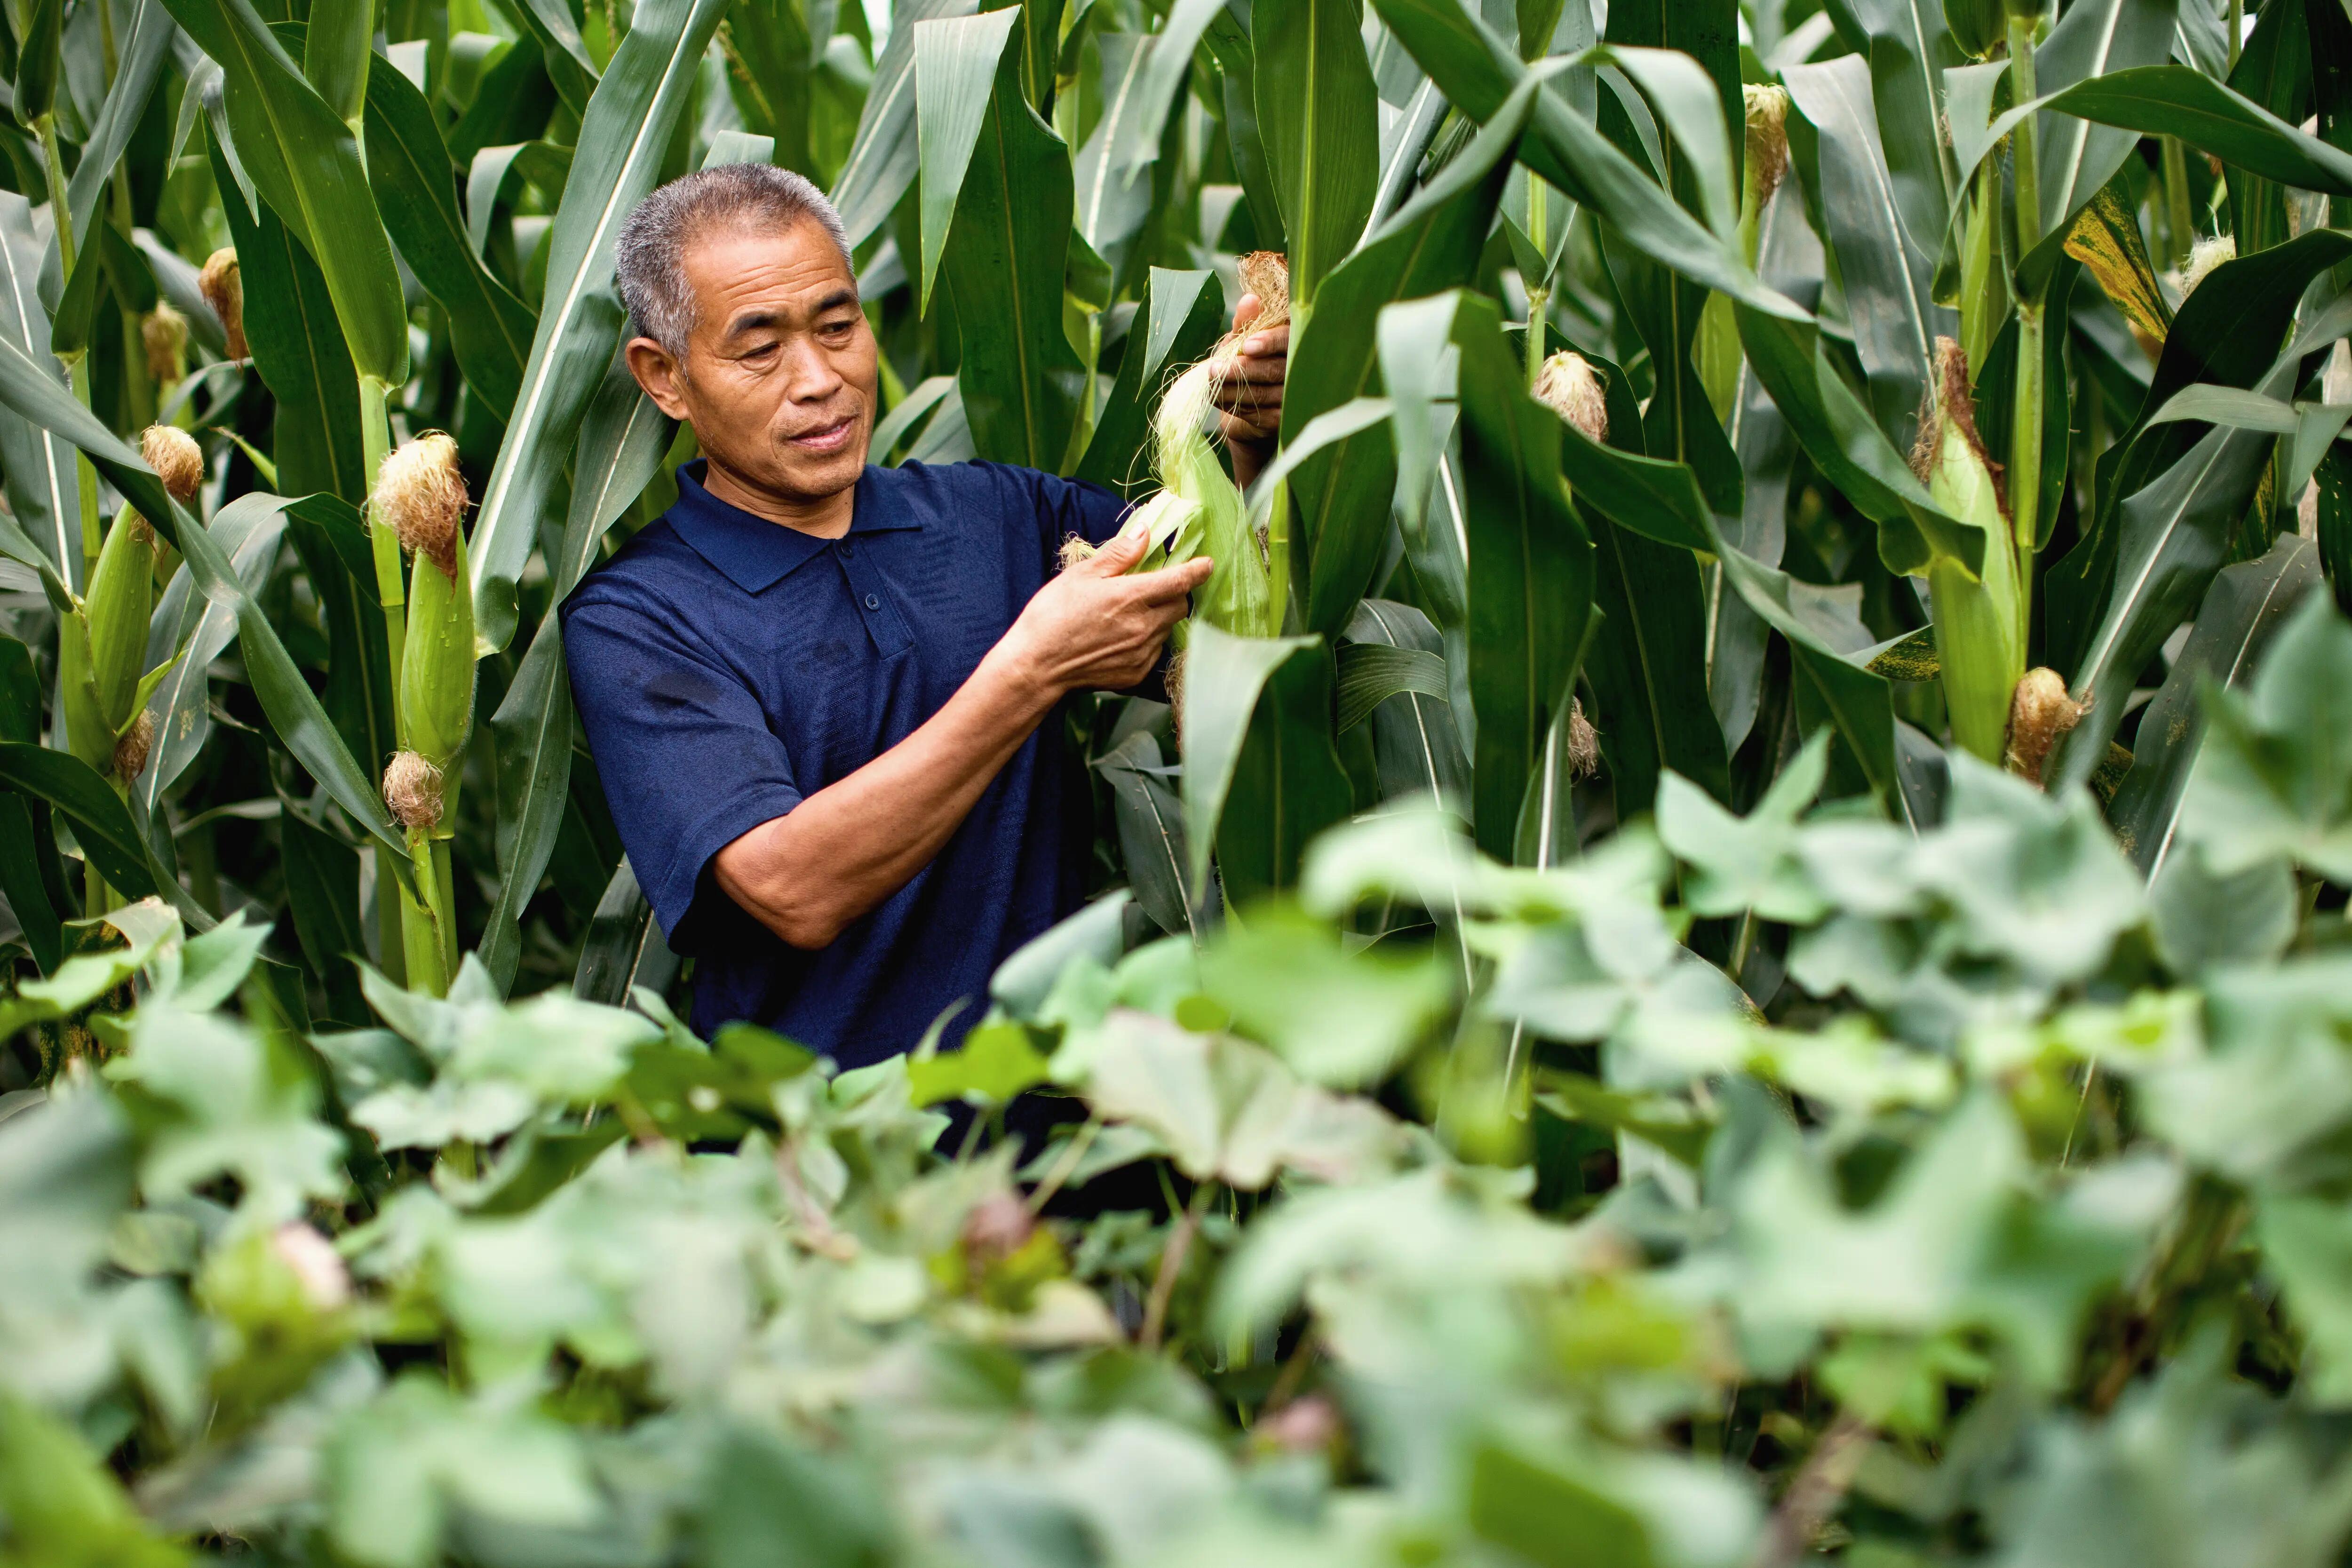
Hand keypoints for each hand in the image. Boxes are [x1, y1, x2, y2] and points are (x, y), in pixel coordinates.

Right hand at [997, 529, 1214, 698]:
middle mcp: (1144, 627)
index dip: (1197, 570)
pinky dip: (1145, 641)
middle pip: (1180, 607)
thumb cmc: (1052, 615)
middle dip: (1174, 594)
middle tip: (1152, 589)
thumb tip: (1145, 533)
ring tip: (1127, 616)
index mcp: (1132, 597)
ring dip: (1157, 618)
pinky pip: (1153, 652)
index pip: (1180, 581)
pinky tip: (1119, 638)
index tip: (1207, 564)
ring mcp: (1142, 654)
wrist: (1036, 666)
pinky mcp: (1135, 674)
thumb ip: (1118, 554)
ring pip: (1167, 630)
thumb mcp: (1081, 575)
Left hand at [1214, 293, 1287, 490]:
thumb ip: (1247, 322)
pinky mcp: (1280, 421)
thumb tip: (1250, 299)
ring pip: (1263, 393)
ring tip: (1209, 381)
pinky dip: (1232, 403)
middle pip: (1275, 370)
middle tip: (1214, 369)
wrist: (1251, 404)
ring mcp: (1292, 398)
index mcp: (1294, 342)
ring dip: (1231, 388)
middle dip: (1242, 369)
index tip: (1248, 345)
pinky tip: (1215, 396)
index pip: (1288, 341)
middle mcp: (1301, 370)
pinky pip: (1255, 412)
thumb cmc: (1250, 361)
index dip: (1269, 343)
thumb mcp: (1245, 339)